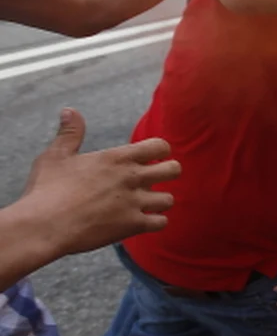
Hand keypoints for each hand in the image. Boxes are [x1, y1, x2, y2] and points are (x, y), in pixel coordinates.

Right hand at [21, 109, 181, 257]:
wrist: (44, 225)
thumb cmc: (46, 190)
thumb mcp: (55, 156)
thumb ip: (70, 133)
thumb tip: (70, 110)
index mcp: (116, 158)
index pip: (160, 146)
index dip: (160, 151)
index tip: (151, 158)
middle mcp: (131, 177)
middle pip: (174, 170)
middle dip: (168, 173)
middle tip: (154, 179)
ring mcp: (134, 202)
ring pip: (169, 199)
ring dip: (159, 201)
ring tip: (146, 203)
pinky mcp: (132, 225)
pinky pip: (161, 223)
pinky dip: (154, 223)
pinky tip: (142, 221)